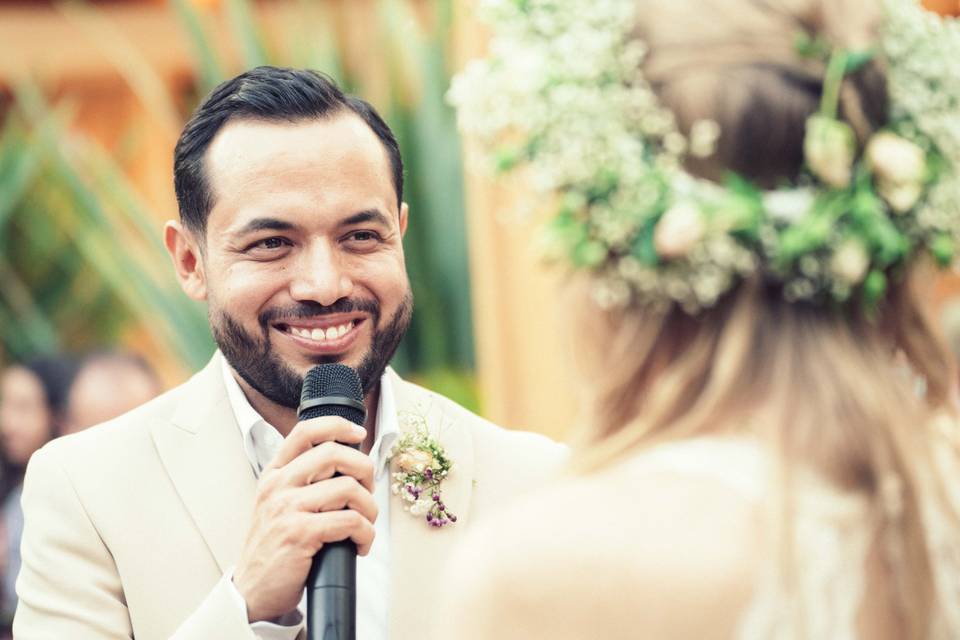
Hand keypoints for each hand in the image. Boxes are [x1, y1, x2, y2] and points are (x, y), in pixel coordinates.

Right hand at [233, 416, 376, 622]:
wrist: (252, 590)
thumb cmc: (274, 547)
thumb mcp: (277, 504)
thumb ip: (301, 481)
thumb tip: (347, 465)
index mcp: (274, 474)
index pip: (305, 431)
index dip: (337, 426)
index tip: (357, 434)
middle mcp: (278, 486)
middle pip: (334, 453)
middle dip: (364, 470)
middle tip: (368, 491)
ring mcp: (287, 508)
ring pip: (348, 487)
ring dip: (369, 509)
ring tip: (365, 525)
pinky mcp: (300, 533)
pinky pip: (350, 522)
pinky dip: (366, 534)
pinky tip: (360, 544)